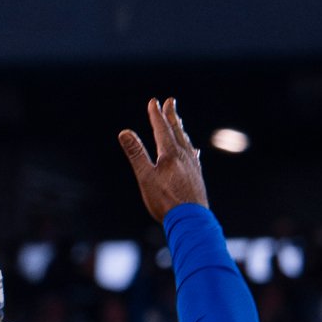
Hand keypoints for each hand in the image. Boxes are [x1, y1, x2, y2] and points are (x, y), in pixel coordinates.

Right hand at [118, 96, 210, 217]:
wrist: (191, 220)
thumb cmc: (165, 201)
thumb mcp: (146, 177)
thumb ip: (136, 154)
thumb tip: (125, 132)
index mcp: (170, 154)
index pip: (162, 129)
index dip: (156, 115)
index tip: (153, 101)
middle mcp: (184, 156)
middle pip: (177, 131)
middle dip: (172, 116)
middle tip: (170, 101)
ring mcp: (193, 166)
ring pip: (186, 142)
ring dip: (181, 130)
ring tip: (179, 122)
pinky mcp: (197, 177)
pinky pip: (193, 156)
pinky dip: (190, 148)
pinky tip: (193, 151)